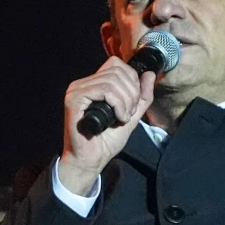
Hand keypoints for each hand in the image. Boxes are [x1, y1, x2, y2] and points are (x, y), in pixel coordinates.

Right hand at [59, 57, 154, 195]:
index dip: (131, 79)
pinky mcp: (74, 99)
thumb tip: (150, 74)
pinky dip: (118, 104)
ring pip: (112, 80)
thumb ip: (142, 96)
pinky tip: (118, 118)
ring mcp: (76, 90)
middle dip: (132, 92)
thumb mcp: (131, 115)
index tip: (134, 102)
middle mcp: (82, 84)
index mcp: (93, 84)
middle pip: (117, 71)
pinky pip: (104, 90)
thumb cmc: (106, 141)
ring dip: (126, 101)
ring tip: (124, 117)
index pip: (116, 64)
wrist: (91, 161)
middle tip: (130, 113)